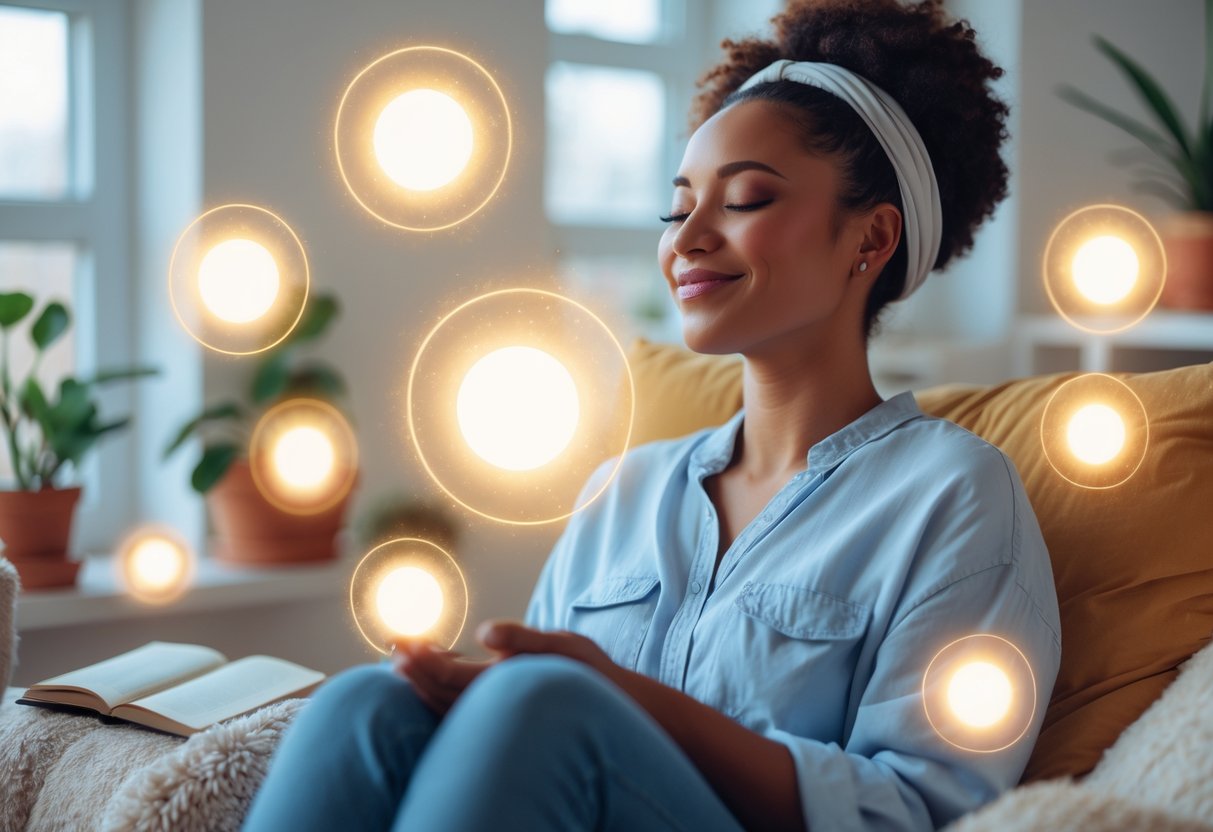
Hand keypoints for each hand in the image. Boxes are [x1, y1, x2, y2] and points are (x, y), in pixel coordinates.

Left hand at [391, 622, 617, 713]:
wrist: (615, 705)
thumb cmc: (590, 672)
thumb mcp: (563, 644)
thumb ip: (522, 637)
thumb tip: (483, 632)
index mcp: (506, 684)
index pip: (453, 676)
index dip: (424, 660)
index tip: (403, 642)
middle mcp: (497, 705)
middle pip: (442, 692)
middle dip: (415, 670)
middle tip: (392, 646)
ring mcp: (499, 714)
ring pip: (447, 705)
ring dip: (422, 684)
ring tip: (400, 661)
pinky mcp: (502, 714)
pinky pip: (459, 710)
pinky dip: (438, 695)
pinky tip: (431, 676)